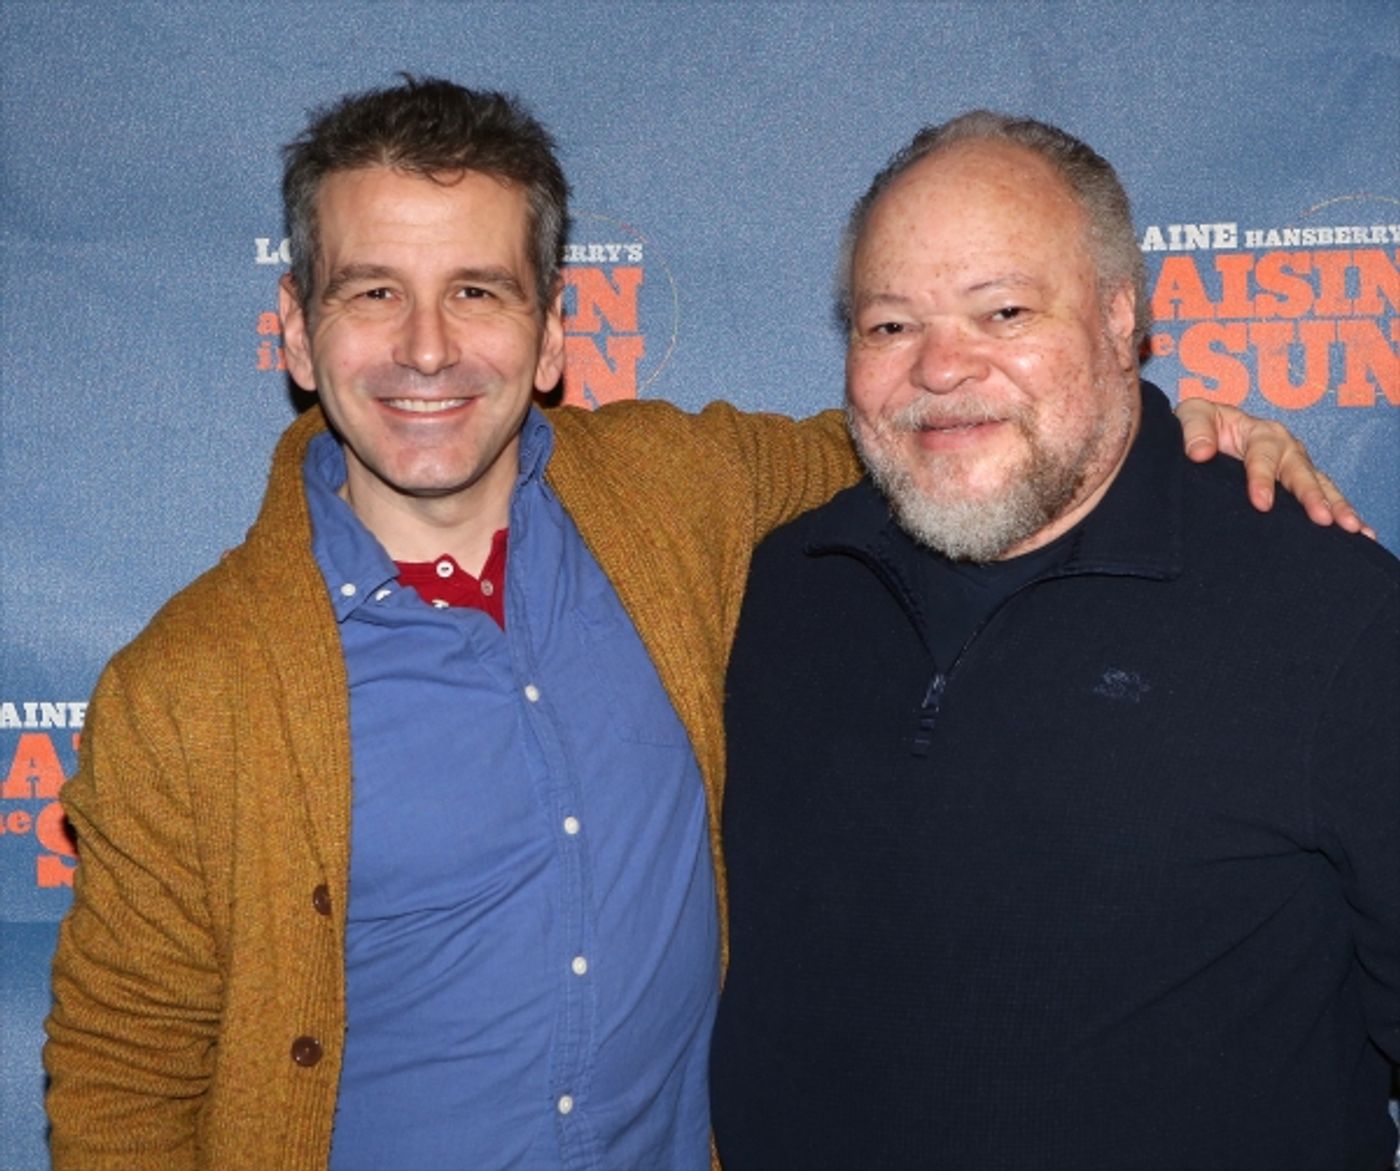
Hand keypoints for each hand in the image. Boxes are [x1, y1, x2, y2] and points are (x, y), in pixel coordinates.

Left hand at [1175, 398, 1374, 538]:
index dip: (1262, 478)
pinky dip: (1343, 513)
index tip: (1261, 503)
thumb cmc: (1201, 426)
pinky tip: (1360, 534)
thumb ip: (1194, 429)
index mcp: (1259, 431)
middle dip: (1312, 495)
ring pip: (1320, 485)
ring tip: (1351, 528)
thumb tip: (1200, 452)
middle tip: (1322, 519)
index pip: (1262, 455)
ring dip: (1336, 506)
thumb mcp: (1193, 415)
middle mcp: (1285, 447)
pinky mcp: (1300, 483)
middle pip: (1300, 471)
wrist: (1205, 435)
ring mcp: (1296, 466)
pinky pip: (1326, 497)